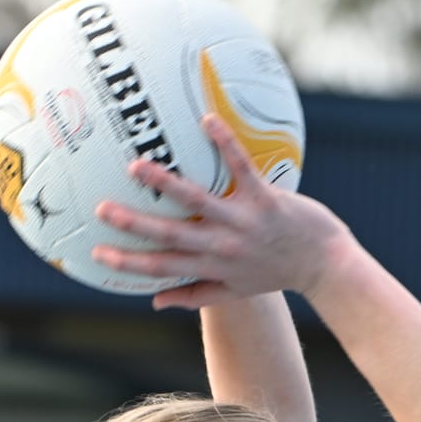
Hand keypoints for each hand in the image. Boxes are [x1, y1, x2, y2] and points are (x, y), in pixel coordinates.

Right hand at [92, 113, 355, 308]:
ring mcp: (243, 222)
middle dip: (134, 224)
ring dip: (166, 183)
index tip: (98, 253)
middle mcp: (223, 247)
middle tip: (103, 209)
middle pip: (170, 235)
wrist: (322, 264)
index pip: (161, 267)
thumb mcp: (234, 293)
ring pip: (198, 201)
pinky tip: (206, 120)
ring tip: (137, 167)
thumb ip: (194, 295)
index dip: (128, 263)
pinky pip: (242, 167)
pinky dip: (224, 144)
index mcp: (212, 269)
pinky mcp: (265, 199)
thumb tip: (154, 300)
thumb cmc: (275, 274)